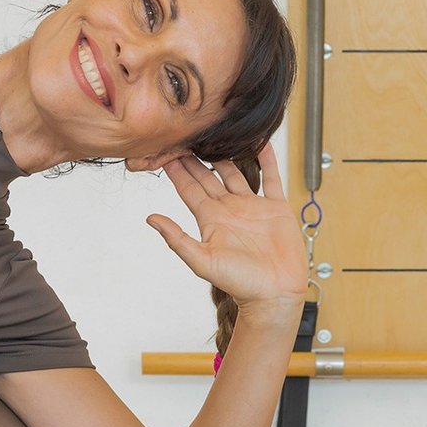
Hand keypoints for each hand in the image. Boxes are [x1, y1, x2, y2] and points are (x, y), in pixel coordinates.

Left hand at [145, 144, 306, 309]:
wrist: (274, 294)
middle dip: (196, 156)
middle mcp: (230, 209)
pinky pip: (271, 178)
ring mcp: (252, 207)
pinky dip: (267, 160)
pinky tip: (261, 142)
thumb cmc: (240, 283)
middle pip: (209, 176)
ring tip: (218, 132)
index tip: (165, 149)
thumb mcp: (202, 261)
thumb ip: (177, 239)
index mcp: (211, 220)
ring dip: (228, 153)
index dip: (177, 170)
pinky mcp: (276, 208)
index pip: (189, 188)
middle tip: (185, 133)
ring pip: (237, 172)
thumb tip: (150, 219)